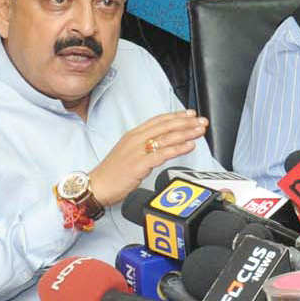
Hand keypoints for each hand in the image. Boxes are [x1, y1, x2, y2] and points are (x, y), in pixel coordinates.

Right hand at [88, 110, 208, 206]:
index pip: (158, 120)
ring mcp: (137, 151)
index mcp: (133, 134)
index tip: (191, 114)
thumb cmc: (112, 173)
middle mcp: (136, 139)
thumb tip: (161, 144)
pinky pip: (162, 154)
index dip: (176, 116)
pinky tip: (189, 146)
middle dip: (186, 122)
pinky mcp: (139, 164)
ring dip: (186, 133)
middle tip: (202, 121)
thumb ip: (144, 146)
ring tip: (200, 131)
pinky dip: (178, 148)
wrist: (96, 186)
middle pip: (166, 126)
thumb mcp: (128, 153)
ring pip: (167, 138)